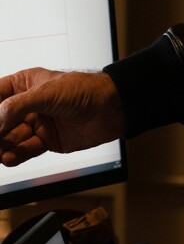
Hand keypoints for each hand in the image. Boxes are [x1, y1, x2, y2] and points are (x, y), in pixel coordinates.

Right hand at [0, 68, 123, 165]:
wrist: (113, 108)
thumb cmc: (85, 90)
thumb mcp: (46, 92)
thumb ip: (17, 106)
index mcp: (25, 85)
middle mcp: (28, 105)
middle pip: (1, 121)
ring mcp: (38, 123)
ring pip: (11, 138)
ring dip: (2, 146)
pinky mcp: (48, 140)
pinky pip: (26, 150)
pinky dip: (16, 155)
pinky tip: (8, 158)